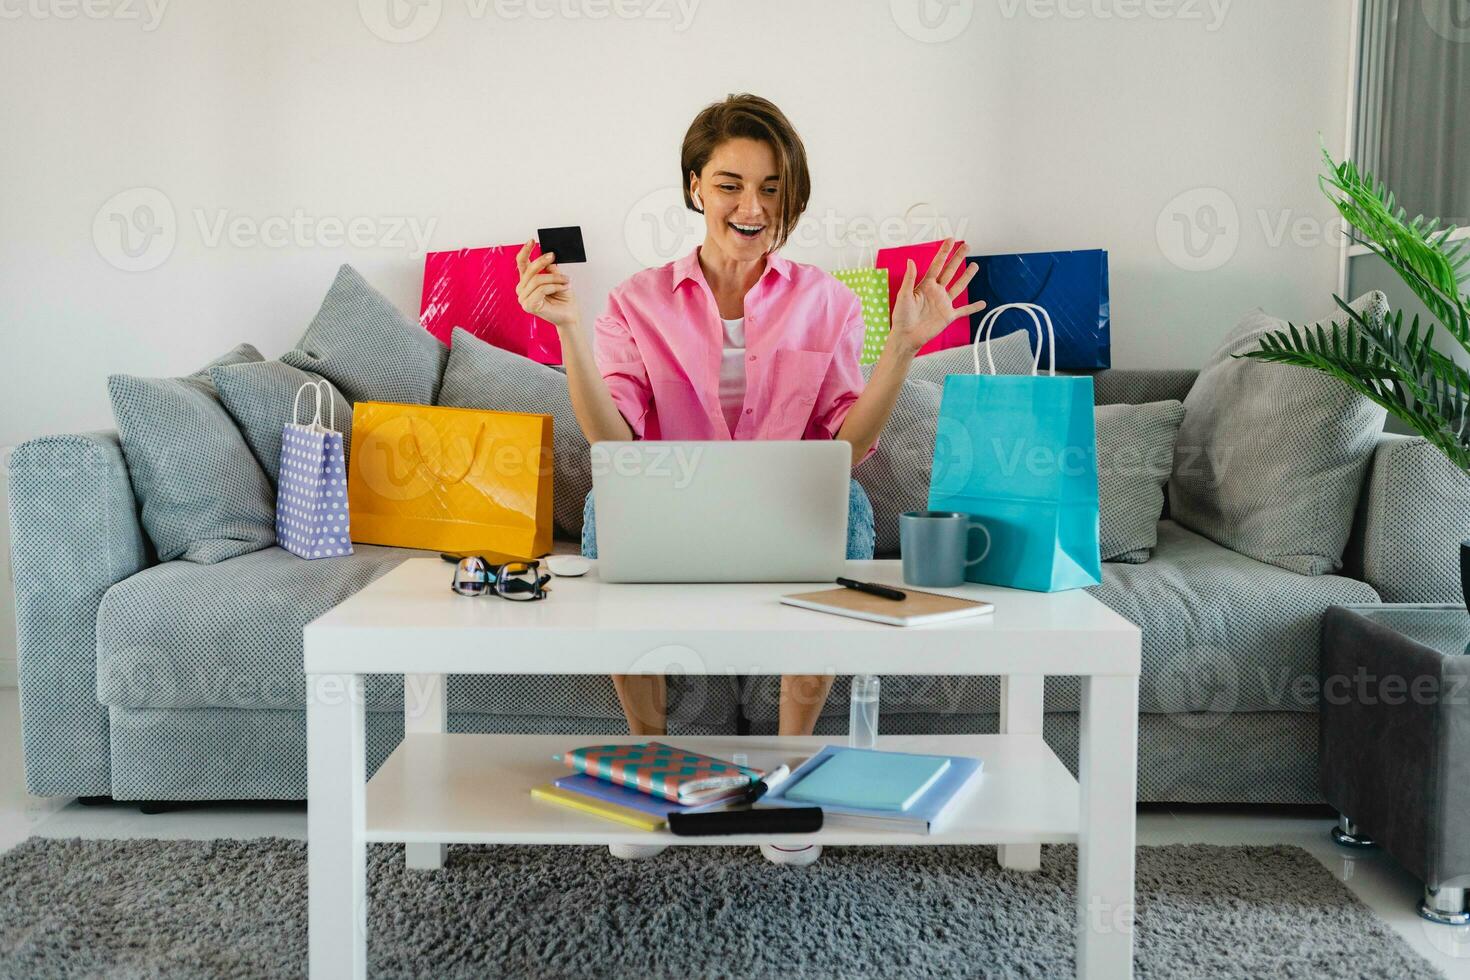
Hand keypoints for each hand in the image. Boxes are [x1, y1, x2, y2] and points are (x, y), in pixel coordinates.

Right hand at [516, 239, 580, 330]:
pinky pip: (541, 289)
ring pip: (537, 279)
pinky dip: (554, 286)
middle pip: (530, 270)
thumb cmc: (564, 298)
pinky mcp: (529, 306)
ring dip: (555, 278)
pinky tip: (563, 288)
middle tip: (553, 256)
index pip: (521, 263)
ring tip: (566, 280)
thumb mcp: (558, 278)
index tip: (532, 241)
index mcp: (527, 281)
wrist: (570, 315)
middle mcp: (522, 289)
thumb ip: (550, 268)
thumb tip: (547, 257)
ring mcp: (523, 299)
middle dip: (543, 262)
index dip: (525, 251)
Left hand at [889, 237, 986, 355]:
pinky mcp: (948, 316)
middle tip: (967, 246)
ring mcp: (944, 303)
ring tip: (975, 265)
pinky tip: (982, 303)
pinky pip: (964, 311)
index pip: (937, 264)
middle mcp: (937, 292)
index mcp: (926, 285)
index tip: (951, 239)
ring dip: (967, 276)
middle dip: (958, 258)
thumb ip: (909, 278)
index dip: (944, 252)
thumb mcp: (904, 295)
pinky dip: (973, 308)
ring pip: (959, 286)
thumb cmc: (901, 316)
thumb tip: (911, 260)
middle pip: (950, 271)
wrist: (906, 336)